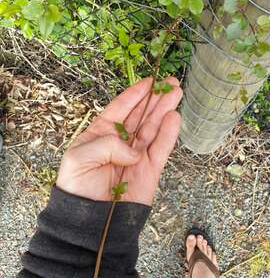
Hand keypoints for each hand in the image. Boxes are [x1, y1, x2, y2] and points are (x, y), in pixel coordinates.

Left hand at [57, 77, 181, 204]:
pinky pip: (161, 149)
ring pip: (153, 128)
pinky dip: (169, 134)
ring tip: (176, 93)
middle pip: (141, 115)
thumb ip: (106, 145)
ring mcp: (136, 155)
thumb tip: (134, 151)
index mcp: (101, 134)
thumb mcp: (78, 158)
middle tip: (170, 83)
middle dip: (156, 99)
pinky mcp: (149, 170)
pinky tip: (174, 118)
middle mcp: (121, 142)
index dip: (135, 94)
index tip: (149, 81)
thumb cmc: (77, 187)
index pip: (120, 109)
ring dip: (165, 110)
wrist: (90, 222)